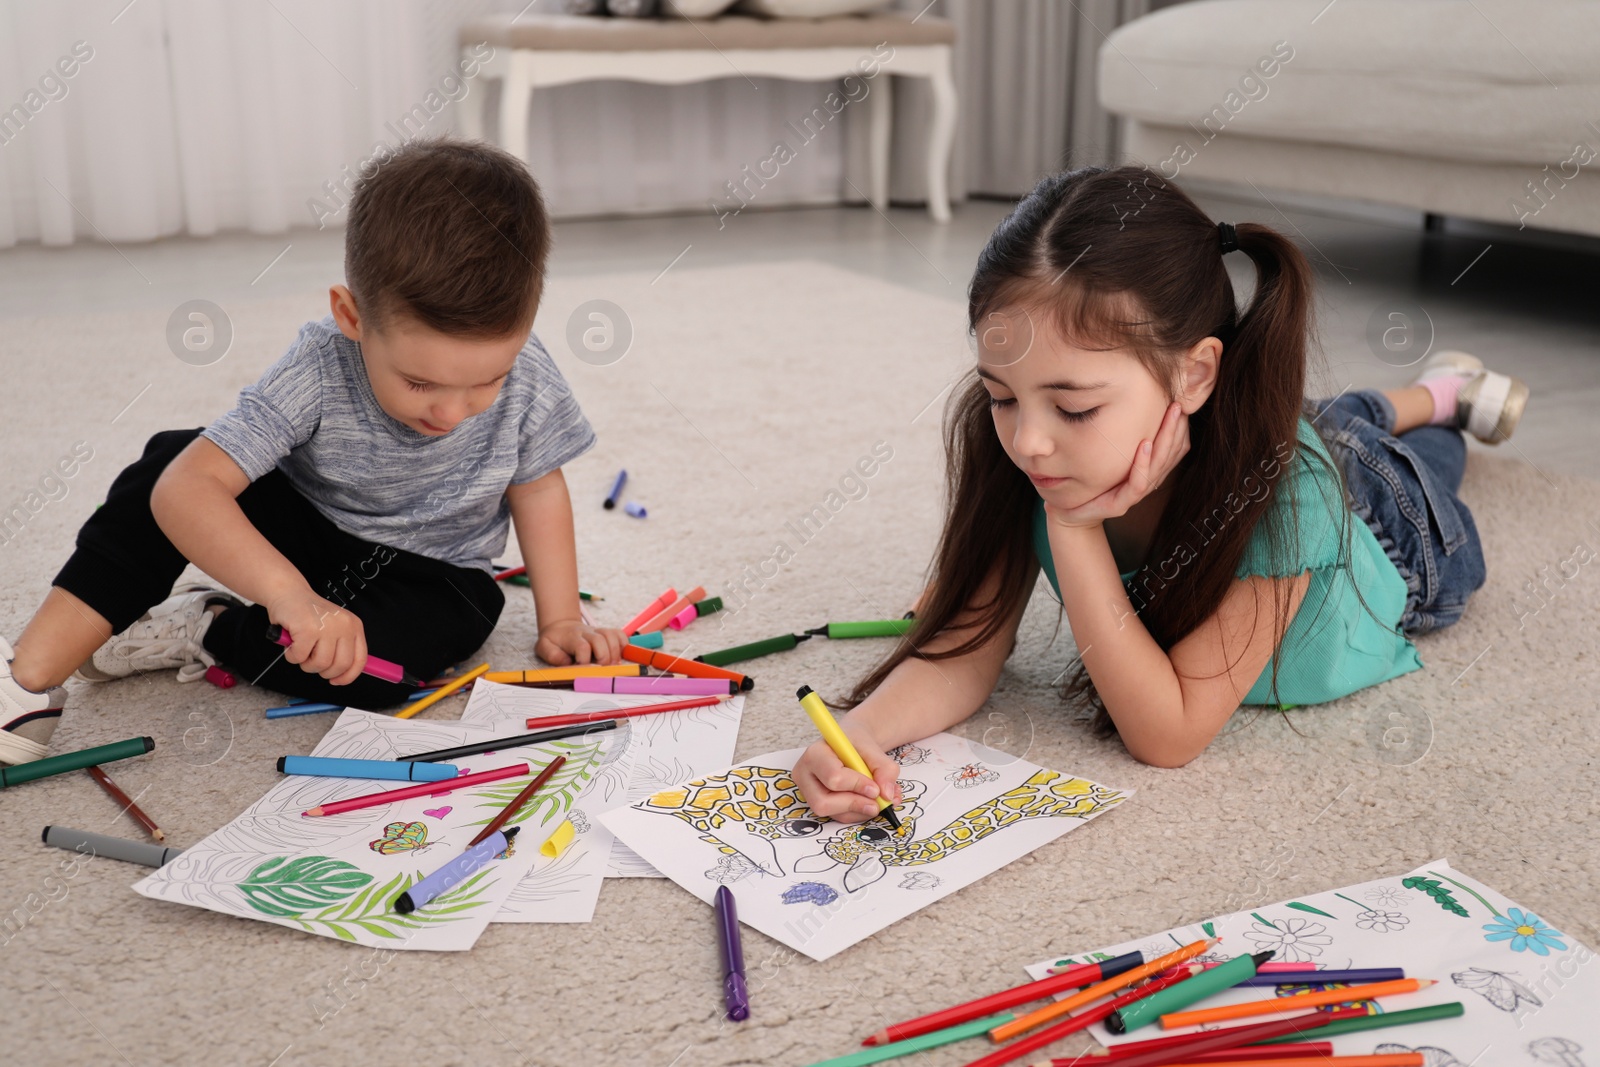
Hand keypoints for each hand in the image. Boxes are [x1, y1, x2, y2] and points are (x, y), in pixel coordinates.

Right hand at [264, 587, 368, 685]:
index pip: (360, 660)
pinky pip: (299, 657)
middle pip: (340, 665)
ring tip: (300, 651)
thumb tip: (344, 675)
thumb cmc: (309, 614)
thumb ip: (341, 647)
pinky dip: (292, 656)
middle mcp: (344, 626)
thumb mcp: (334, 628)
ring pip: (320, 664)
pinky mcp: (308, 629)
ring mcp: (327, 627)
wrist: (289, 593)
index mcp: (354, 627)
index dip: (348, 676)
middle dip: (323, 672)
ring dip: (306, 664)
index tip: (336, 681)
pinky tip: (291, 644)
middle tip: (311, 663)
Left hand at [535, 619, 623, 665]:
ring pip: (612, 636)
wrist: (561, 626)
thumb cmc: (554, 640)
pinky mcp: (606, 632)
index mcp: (572, 637)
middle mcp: (587, 632)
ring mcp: (598, 631)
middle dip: (603, 658)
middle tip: (599, 670)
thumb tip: (567, 662)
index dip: (584, 660)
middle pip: (600, 640)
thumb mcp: (543, 647)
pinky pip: (620, 635)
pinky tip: (618, 655)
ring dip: (614, 653)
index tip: (581, 668)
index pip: (582, 646)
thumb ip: (552, 655)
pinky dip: (623, 645)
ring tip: (610, 665)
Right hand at [792, 720, 903, 823]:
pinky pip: (837, 817)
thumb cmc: (856, 744)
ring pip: (831, 813)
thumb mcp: (873, 748)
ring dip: (859, 810)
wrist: (849, 746)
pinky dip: (858, 813)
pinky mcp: (817, 803)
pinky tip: (869, 802)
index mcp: (815, 754)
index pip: (833, 777)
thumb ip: (884, 769)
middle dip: (854, 804)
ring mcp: (807, 791)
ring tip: (878, 801)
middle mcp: (805, 774)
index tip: (875, 789)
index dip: (856, 786)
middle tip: (877, 803)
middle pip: (823, 802)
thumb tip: (887, 794)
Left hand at [1045, 401, 1189, 528]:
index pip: (1172, 448)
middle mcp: (1144, 481)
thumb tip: (1118, 397)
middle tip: (1179, 403)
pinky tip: (1144, 443)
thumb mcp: (1104, 454)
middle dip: (1176, 427)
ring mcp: (1134, 494)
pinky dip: (1142, 462)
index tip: (1181, 403)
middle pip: (1170, 453)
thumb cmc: (1088, 480)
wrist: (1068, 513)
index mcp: (1145, 470)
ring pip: (1159, 465)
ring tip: (1170, 415)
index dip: (1178, 428)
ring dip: (1165, 439)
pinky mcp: (1121, 505)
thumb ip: (1116, 434)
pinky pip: (1138, 482)